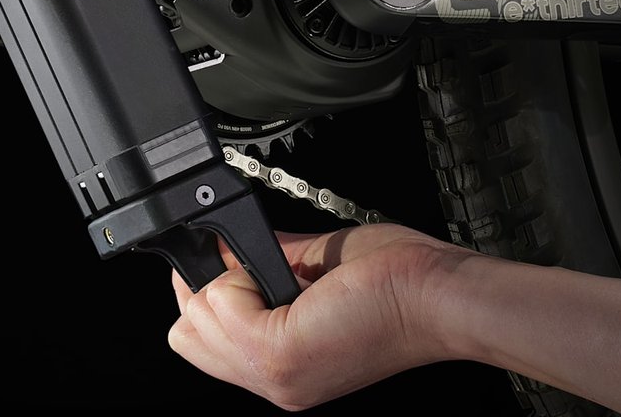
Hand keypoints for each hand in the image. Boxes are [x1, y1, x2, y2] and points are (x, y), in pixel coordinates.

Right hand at [168, 223, 474, 409]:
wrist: (435, 296)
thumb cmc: (398, 286)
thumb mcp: (315, 272)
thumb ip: (268, 260)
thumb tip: (229, 238)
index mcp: (283, 367)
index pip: (200, 342)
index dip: (205, 295)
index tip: (227, 267)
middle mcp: (276, 383)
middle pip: (184, 336)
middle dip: (203, 289)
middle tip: (247, 271)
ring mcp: (276, 375)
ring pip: (194, 321)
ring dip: (221, 281)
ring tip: (270, 274)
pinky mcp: (282, 353)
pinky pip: (218, 305)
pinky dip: (236, 275)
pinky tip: (277, 275)